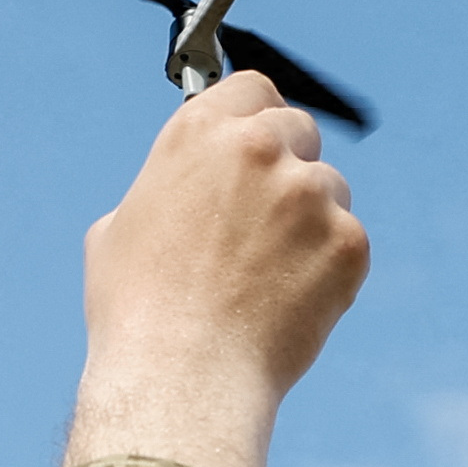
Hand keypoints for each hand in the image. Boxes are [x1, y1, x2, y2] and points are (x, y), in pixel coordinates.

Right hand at [62, 68, 370, 466]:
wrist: (184, 377)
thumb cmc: (137, 313)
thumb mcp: (119, 228)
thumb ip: (168, 187)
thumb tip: (185, 189)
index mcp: (198, 133)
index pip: (253, 89)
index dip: (254, 118)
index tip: (256, 145)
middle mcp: (258, 148)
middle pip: (298, 131)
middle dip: (287, 166)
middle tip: (266, 222)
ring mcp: (309, 193)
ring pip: (328, 190)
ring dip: (310, 221)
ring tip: (266, 280)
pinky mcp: (348, 242)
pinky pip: (348, 242)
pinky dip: (329, 269)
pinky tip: (289, 305)